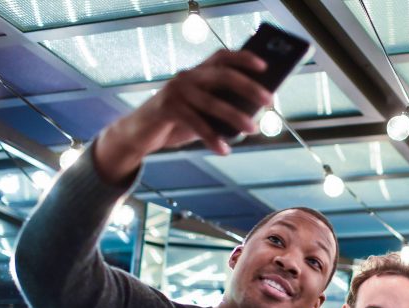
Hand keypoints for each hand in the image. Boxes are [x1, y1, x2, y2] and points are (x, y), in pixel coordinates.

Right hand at [95, 49, 271, 182]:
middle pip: (222, 76)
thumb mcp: (202, 112)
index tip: (265, 66)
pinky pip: (195, 124)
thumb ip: (222, 108)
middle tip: (269, 100)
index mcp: (197, 73)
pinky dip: (212, 138)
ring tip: (252, 129)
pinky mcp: (166, 109)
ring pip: (212, 103)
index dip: (243, 58)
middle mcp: (186, 77)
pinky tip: (224, 150)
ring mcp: (175, 91)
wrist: (140, 133)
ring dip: (235, 117)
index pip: (222, 57)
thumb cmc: (178, 121)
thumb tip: (256, 117)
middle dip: (248, 87)